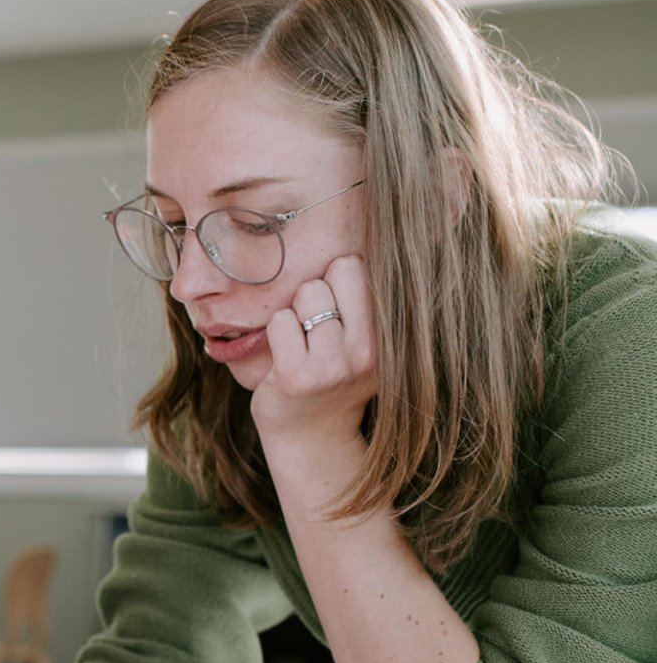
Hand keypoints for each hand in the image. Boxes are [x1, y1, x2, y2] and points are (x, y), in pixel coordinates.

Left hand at [252, 254, 376, 451]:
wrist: (312, 436)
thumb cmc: (332, 376)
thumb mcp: (365, 340)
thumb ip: (365, 298)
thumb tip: (365, 226)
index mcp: (389, 333)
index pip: (357, 266)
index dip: (335, 279)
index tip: (335, 306)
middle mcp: (370, 349)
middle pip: (332, 274)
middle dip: (314, 293)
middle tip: (314, 330)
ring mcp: (335, 364)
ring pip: (304, 296)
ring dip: (292, 315)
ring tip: (301, 346)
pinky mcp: (300, 376)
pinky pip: (279, 322)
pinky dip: (274, 333)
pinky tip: (284, 359)